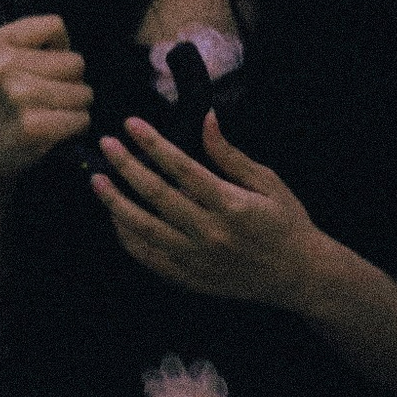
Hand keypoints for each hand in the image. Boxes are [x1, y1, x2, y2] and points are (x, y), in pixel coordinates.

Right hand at [0, 13, 92, 186]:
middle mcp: (0, 67)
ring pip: (83, 91)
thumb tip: (67, 47)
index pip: (55, 25)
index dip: (58, 47)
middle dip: (71, 79)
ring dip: (76, 103)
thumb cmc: (11, 97)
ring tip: (53, 111)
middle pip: (75, 61)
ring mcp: (16, 96)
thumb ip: (40, 39)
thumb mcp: (10, 57)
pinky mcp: (32, 126)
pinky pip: (82, 118)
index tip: (40, 65)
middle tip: (48, 94)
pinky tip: (55, 128)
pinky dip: (77, 125)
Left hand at [91, 110, 319, 307]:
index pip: (181, 168)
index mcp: (232, 205)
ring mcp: (197, 259)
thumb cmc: (287, 222)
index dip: (152, 144)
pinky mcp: (190, 278)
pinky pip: (149, 258)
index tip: (131, 124)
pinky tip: (116, 218)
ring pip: (145, 229)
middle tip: (106, 144)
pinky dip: (129, 238)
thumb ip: (231, 155)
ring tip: (98, 180)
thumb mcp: (267, 182)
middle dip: (126, 167)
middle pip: (157, 195)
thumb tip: (207, 119)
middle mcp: (210, 233)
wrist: (298, 275)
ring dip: (117, 203)